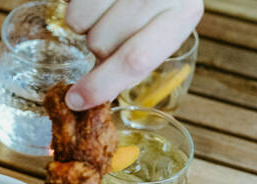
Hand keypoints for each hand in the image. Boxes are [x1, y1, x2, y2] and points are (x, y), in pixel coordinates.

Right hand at [64, 0, 202, 109]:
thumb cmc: (158, 2)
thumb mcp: (164, 26)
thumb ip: (139, 56)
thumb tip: (92, 96)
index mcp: (183, 14)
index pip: (137, 59)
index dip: (102, 85)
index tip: (76, 101)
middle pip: (103, 46)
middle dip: (100, 49)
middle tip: (114, 33)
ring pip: (83, 26)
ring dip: (87, 27)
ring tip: (107, 12)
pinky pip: (73, 9)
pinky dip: (77, 9)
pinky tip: (99, 2)